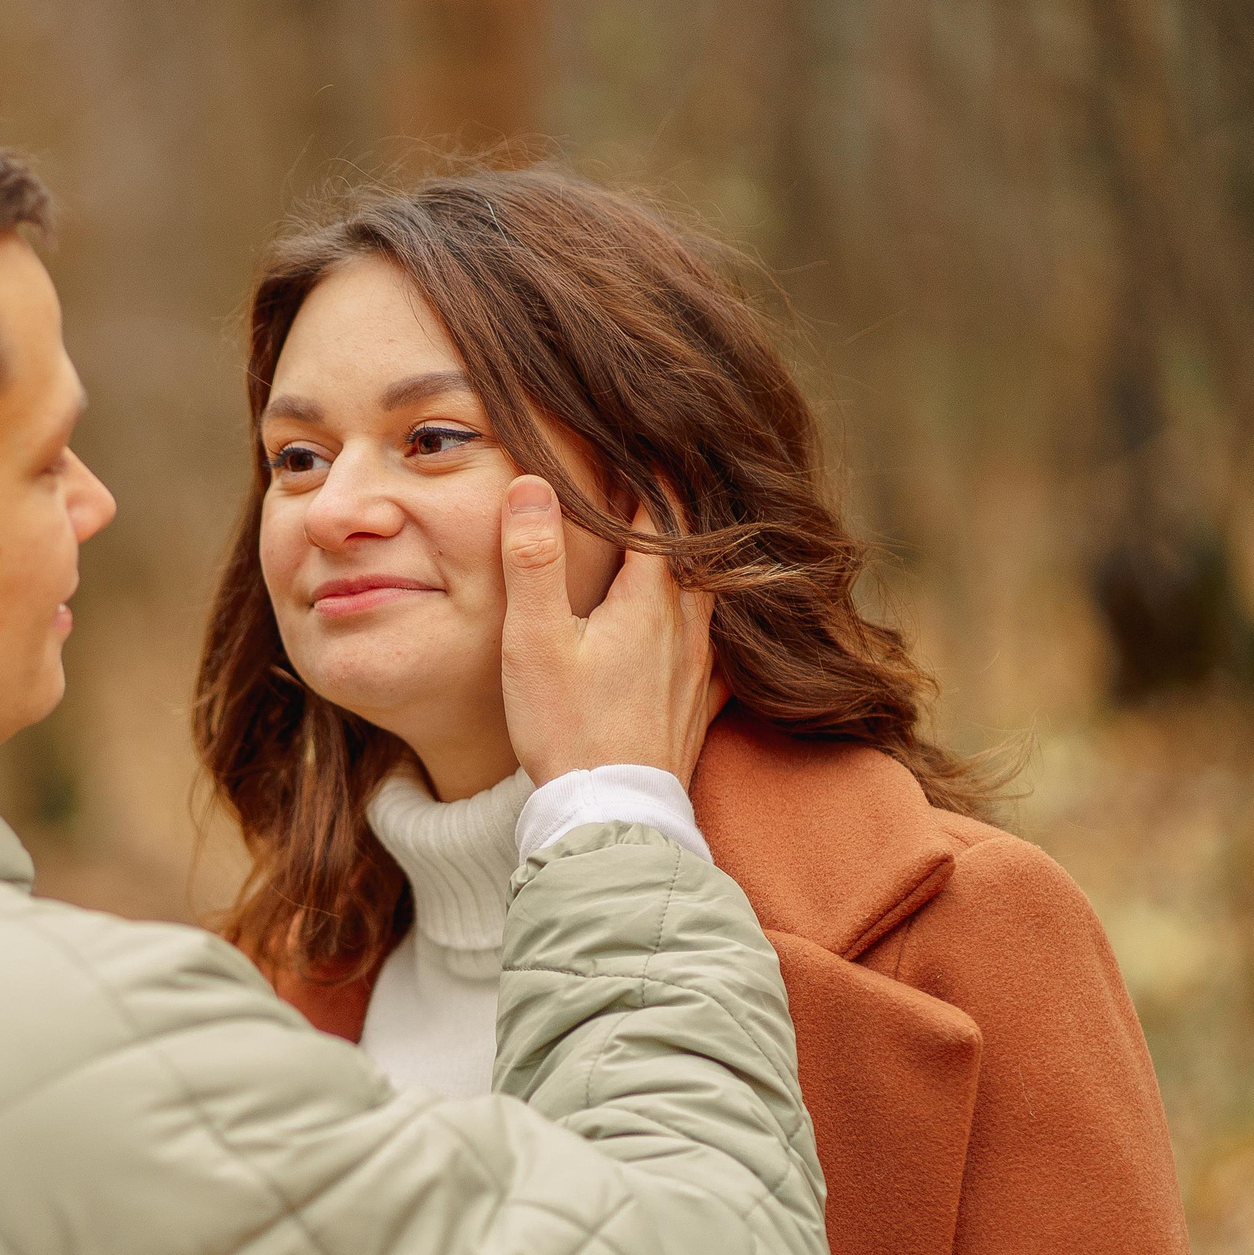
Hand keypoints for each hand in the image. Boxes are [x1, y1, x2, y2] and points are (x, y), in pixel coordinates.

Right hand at [498, 475, 720, 785]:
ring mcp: (701, 667)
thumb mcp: (533, 641)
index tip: (645, 440)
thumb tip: (533, 485)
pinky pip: (721, 649)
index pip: (663, 516)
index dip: (654, 474)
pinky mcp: (699, 705)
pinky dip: (715, 623)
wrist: (611, 814)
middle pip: (695, 551)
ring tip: (680, 543)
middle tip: (665, 480)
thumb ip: (532, 560)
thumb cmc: (567, 727)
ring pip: (710, 595)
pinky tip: (708, 628)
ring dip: (696, 563)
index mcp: (649, 601)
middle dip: (680, 513)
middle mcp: (687, 626)